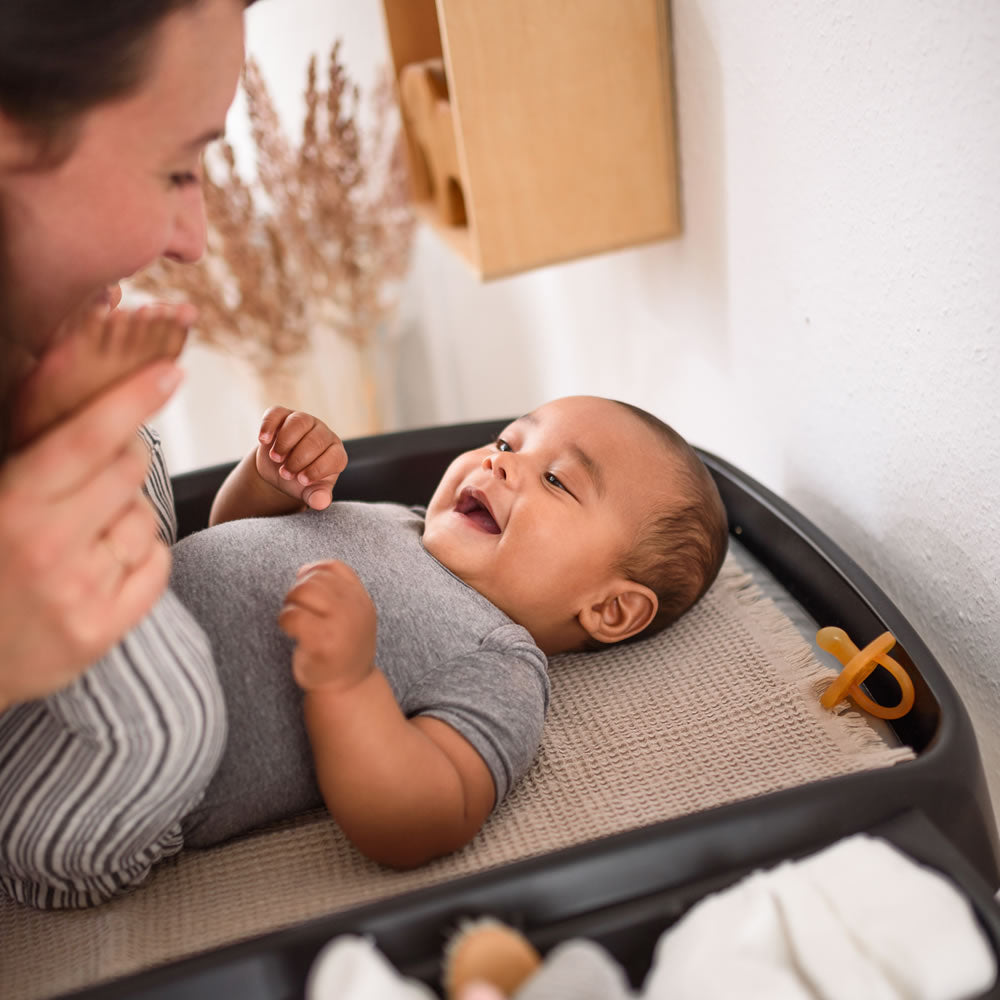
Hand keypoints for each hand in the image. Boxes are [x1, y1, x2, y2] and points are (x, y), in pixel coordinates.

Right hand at [0, 361, 181, 708]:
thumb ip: (36, 461)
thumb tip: (95, 409)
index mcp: (11, 507)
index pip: (87, 439)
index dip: (131, 399)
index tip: (170, 372)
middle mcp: (46, 548)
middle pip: (128, 472)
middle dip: (126, 457)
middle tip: (101, 469)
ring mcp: (79, 592)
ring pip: (145, 519)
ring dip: (127, 516)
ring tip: (83, 536)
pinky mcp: (103, 629)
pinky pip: (156, 564)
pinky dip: (141, 557)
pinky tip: (102, 567)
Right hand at [255, 407, 346, 510]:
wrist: (278, 470)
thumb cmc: (299, 480)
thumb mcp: (309, 491)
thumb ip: (317, 496)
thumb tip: (321, 503)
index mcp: (335, 453)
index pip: (335, 457)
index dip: (318, 469)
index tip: (301, 480)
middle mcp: (323, 434)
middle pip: (316, 440)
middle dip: (298, 458)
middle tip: (285, 473)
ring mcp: (304, 421)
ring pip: (299, 422)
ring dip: (285, 441)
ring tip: (276, 458)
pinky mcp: (283, 415)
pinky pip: (277, 413)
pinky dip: (269, 425)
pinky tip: (263, 440)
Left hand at [278, 561, 375, 692]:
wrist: (348, 688)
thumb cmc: (342, 650)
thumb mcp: (351, 615)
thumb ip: (336, 589)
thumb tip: (305, 568)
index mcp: (361, 599)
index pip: (333, 567)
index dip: (312, 573)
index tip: (306, 593)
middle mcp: (355, 609)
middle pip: (314, 579)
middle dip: (297, 590)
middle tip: (295, 608)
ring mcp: (340, 625)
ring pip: (304, 591)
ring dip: (290, 604)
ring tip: (293, 620)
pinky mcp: (322, 642)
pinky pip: (294, 616)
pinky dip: (285, 621)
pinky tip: (290, 632)